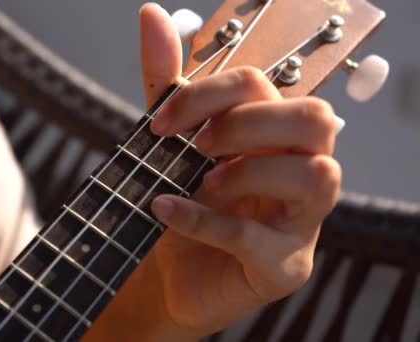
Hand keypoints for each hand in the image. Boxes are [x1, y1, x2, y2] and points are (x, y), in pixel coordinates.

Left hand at [144, 2, 340, 336]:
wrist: (169, 273)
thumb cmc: (183, 202)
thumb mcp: (171, 142)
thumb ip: (167, 85)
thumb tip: (151, 15)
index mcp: (276, 135)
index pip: (265, 86)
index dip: (209, 95)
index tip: (159, 124)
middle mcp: (301, 169)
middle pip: (315, 118)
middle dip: (246, 125)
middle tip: (197, 147)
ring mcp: (301, 222)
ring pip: (317, 175)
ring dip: (247, 172)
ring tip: (202, 183)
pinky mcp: (283, 266)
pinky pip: (257, 238)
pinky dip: (203, 219)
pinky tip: (164, 210)